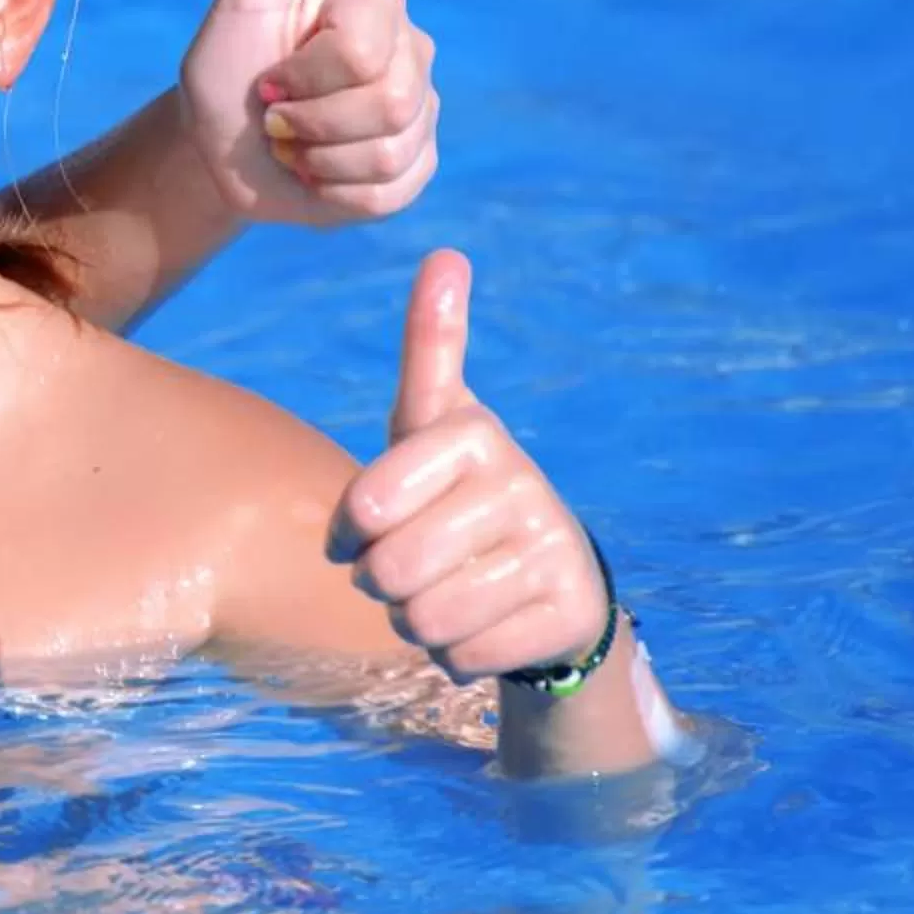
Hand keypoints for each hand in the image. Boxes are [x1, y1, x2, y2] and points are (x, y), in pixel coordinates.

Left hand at [179, 0, 438, 224]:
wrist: (214, 147)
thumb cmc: (224, 61)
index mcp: (379, 2)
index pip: (365, 52)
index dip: (302, 76)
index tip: (267, 72)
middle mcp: (413, 50)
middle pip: (388, 103)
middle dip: (308, 120)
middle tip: (275, 112)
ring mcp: (421, 113)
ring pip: (390, 151)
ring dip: (316, 159)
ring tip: (291, 141)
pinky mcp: (414, 168)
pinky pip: (392, 191)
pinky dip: (334, 192)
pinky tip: (312, 171)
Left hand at [330, 251, 608, 684]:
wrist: (549, 574)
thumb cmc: (458, 490)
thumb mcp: (433, 420)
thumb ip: (430, 344)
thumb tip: (446, 254)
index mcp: (473, 434)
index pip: (365, 507)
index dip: (348, 533)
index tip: (363, 527)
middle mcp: (521, 485)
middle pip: (390, 572)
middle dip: (382, 583)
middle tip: (411, 565)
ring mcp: (551, 552)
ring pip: (423, 620)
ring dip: (415, 621)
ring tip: (446, 590)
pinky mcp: (566, 614)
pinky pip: (462, 658)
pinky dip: (455, 653)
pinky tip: (482, 621)